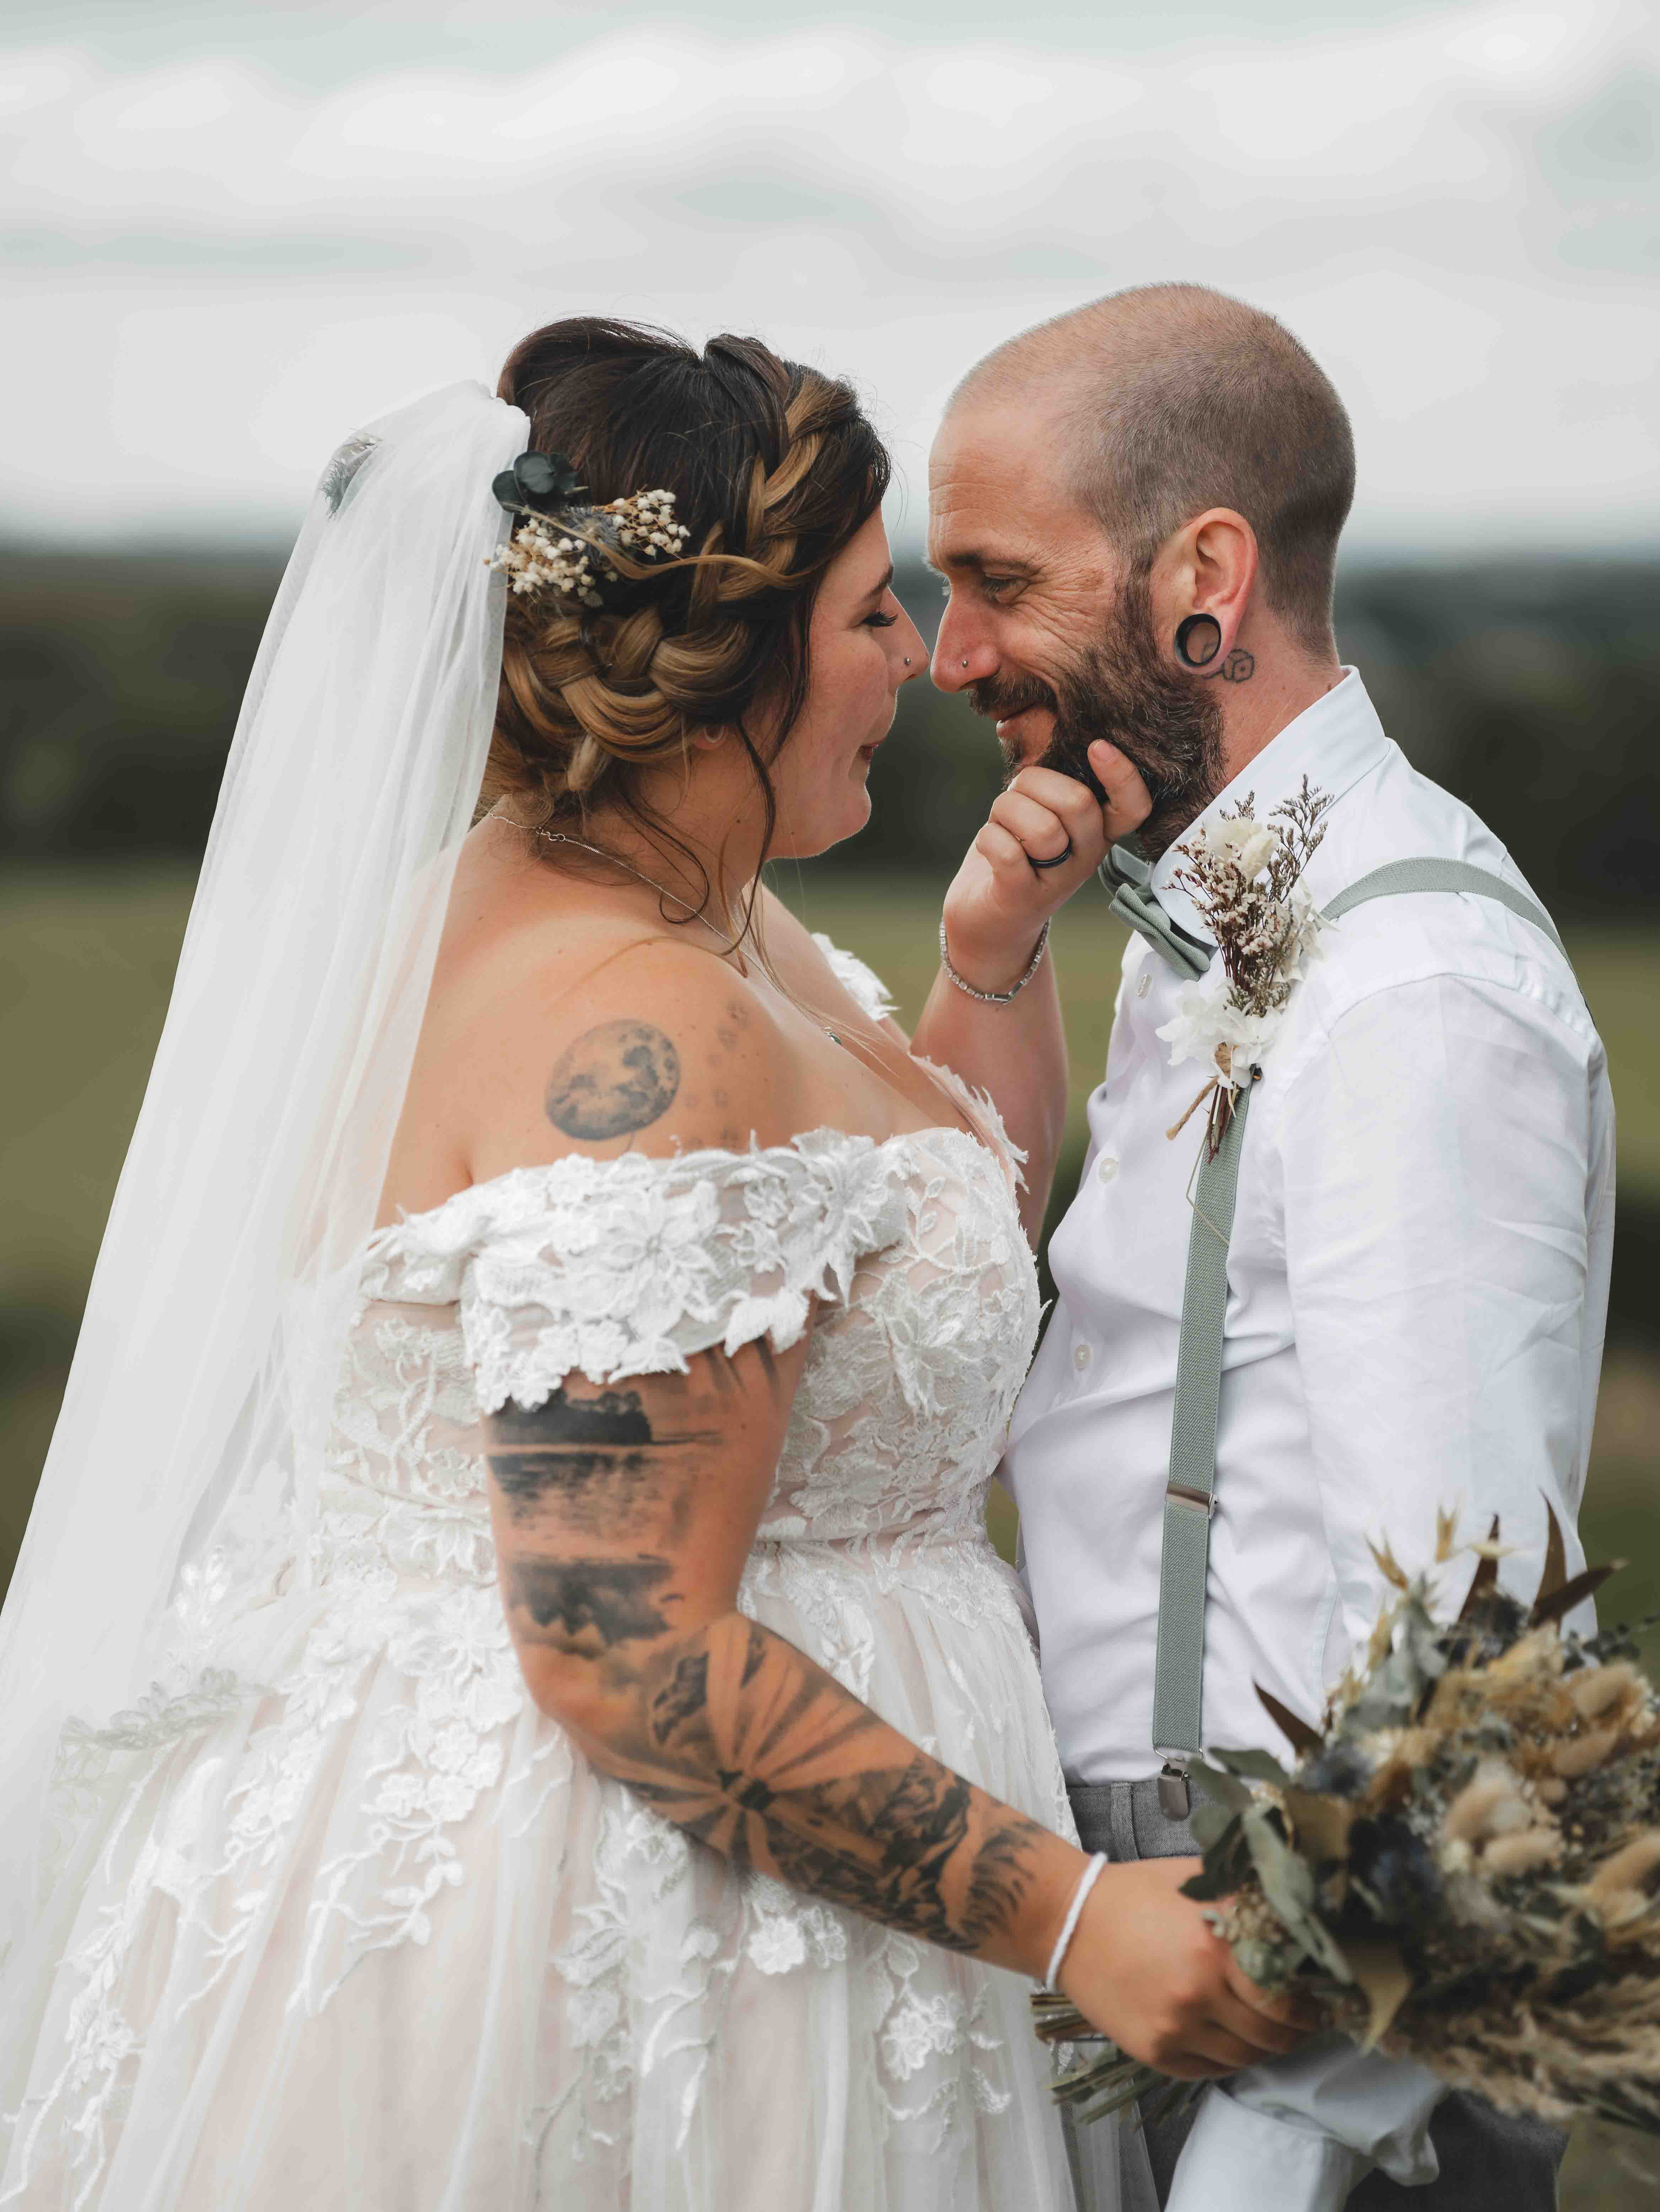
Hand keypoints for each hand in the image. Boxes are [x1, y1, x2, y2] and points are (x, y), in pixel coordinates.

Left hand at [941, 741, 1151, 994]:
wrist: (986, 921)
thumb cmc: (1012, 852)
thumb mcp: (1037, 809)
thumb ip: (1051, 777)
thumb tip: (1046, 720)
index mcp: (1098, 830)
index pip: (1133, 805)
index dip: (1122, 775)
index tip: (1097, 747)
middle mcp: (1088, 856)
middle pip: (1078, 803)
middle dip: (1034, 785)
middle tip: (1016, 799)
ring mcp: (1059, 881)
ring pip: (1039, 826)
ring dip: (1005, 813)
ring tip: (1001, 828)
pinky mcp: (1023, 898)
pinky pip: (1008, 851)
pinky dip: (989, 838)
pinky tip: (990, 848)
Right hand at [1060, 1857, 1312, 2079]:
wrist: (1067, 1920)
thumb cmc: (1134, 1893)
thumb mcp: (1194, 1881)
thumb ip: (1242, 1897)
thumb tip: (1295, 1911)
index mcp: (1213, 1949)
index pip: (1284, 1998)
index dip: (1308, 2005)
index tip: (1317, 2001)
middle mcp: (1197, 1994)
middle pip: (1270, 2035)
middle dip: (1293, 2032)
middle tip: (1301, 2022)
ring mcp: (1174, 2029)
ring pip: (1243, 2059)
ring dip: (1263, 2048)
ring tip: (1268, 2031)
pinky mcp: (1153, 2052)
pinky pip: (1209, 2071)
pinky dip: (1227, 2060)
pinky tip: (1229, 2039)